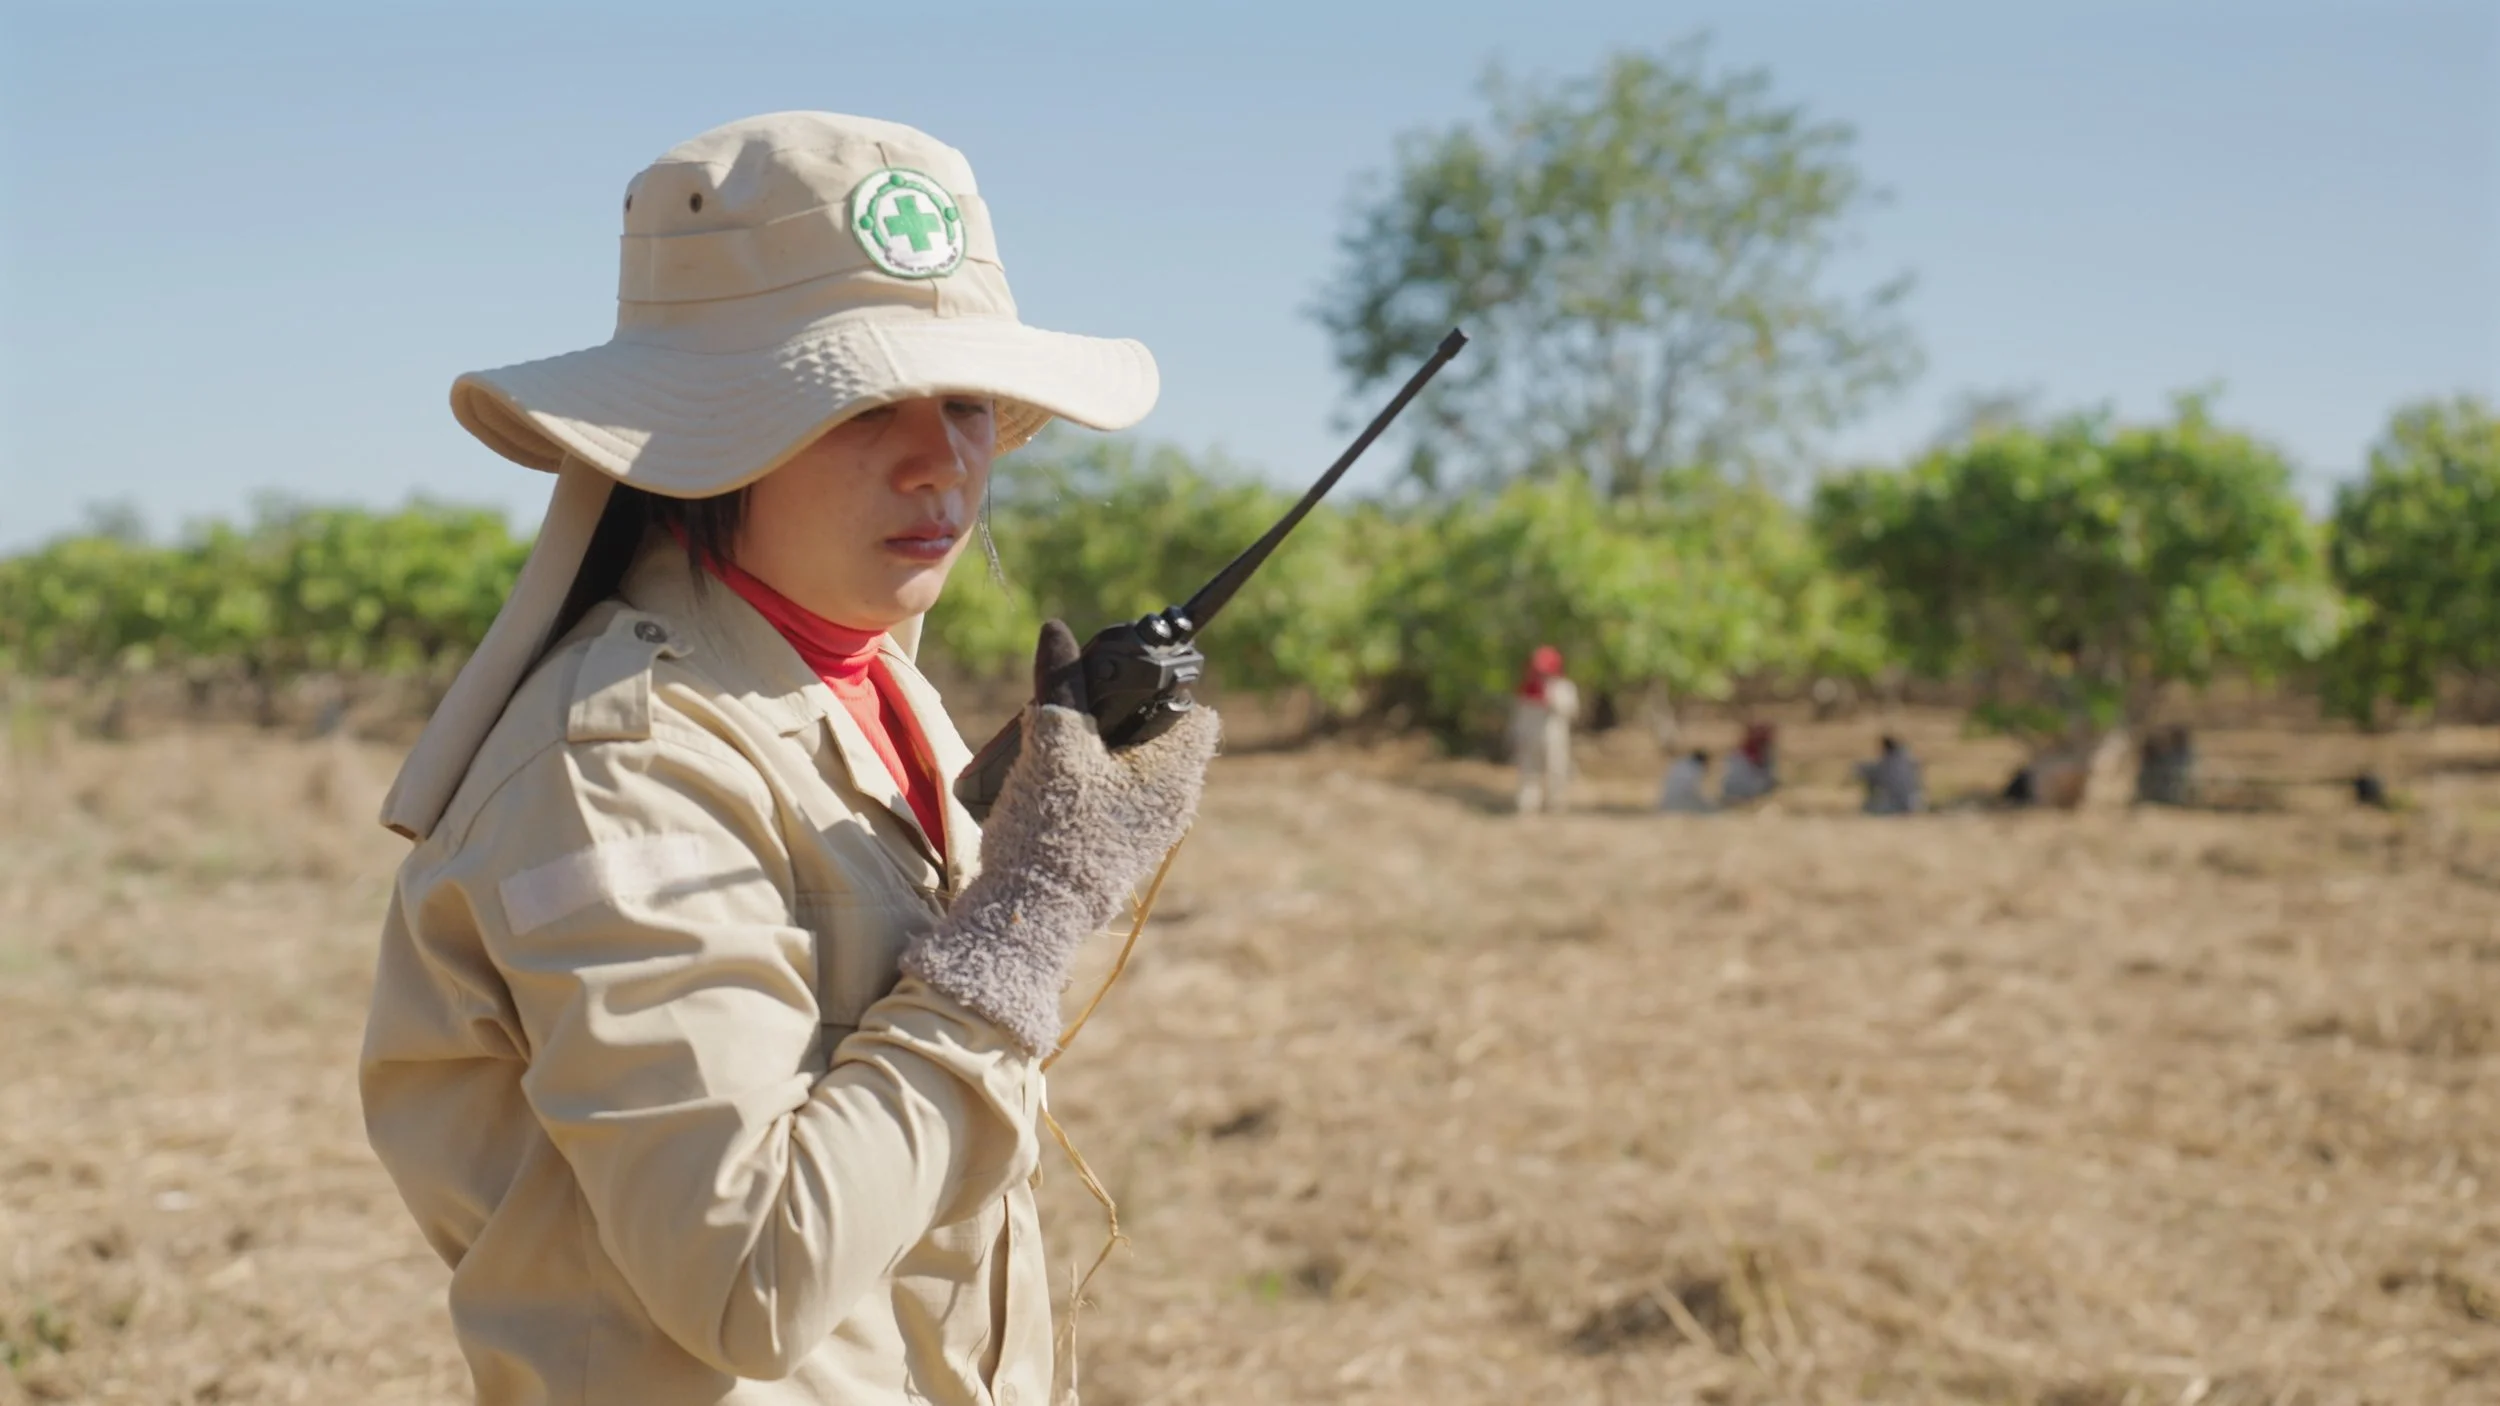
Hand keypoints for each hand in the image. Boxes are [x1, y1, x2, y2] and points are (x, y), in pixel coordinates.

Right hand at [902, 620, 1218, 1053]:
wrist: (1031, 917)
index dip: (1160, 690)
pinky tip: (1052, 793)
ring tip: (1056, 755)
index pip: (1197, 712)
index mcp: (1178, 769)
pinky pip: (1120, 805)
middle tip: (1074, 718)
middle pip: (1162, 739)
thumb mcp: (1054, 742)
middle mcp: (1178, 802)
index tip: (1114, 689)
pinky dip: (1093, 790)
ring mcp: (1153, 833)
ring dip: (1102, 757)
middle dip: (1120, 721)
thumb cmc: (1052, 826)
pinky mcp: (1125, 854)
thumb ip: (1060, 683)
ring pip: (1137, 773)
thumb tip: (1057, 630)